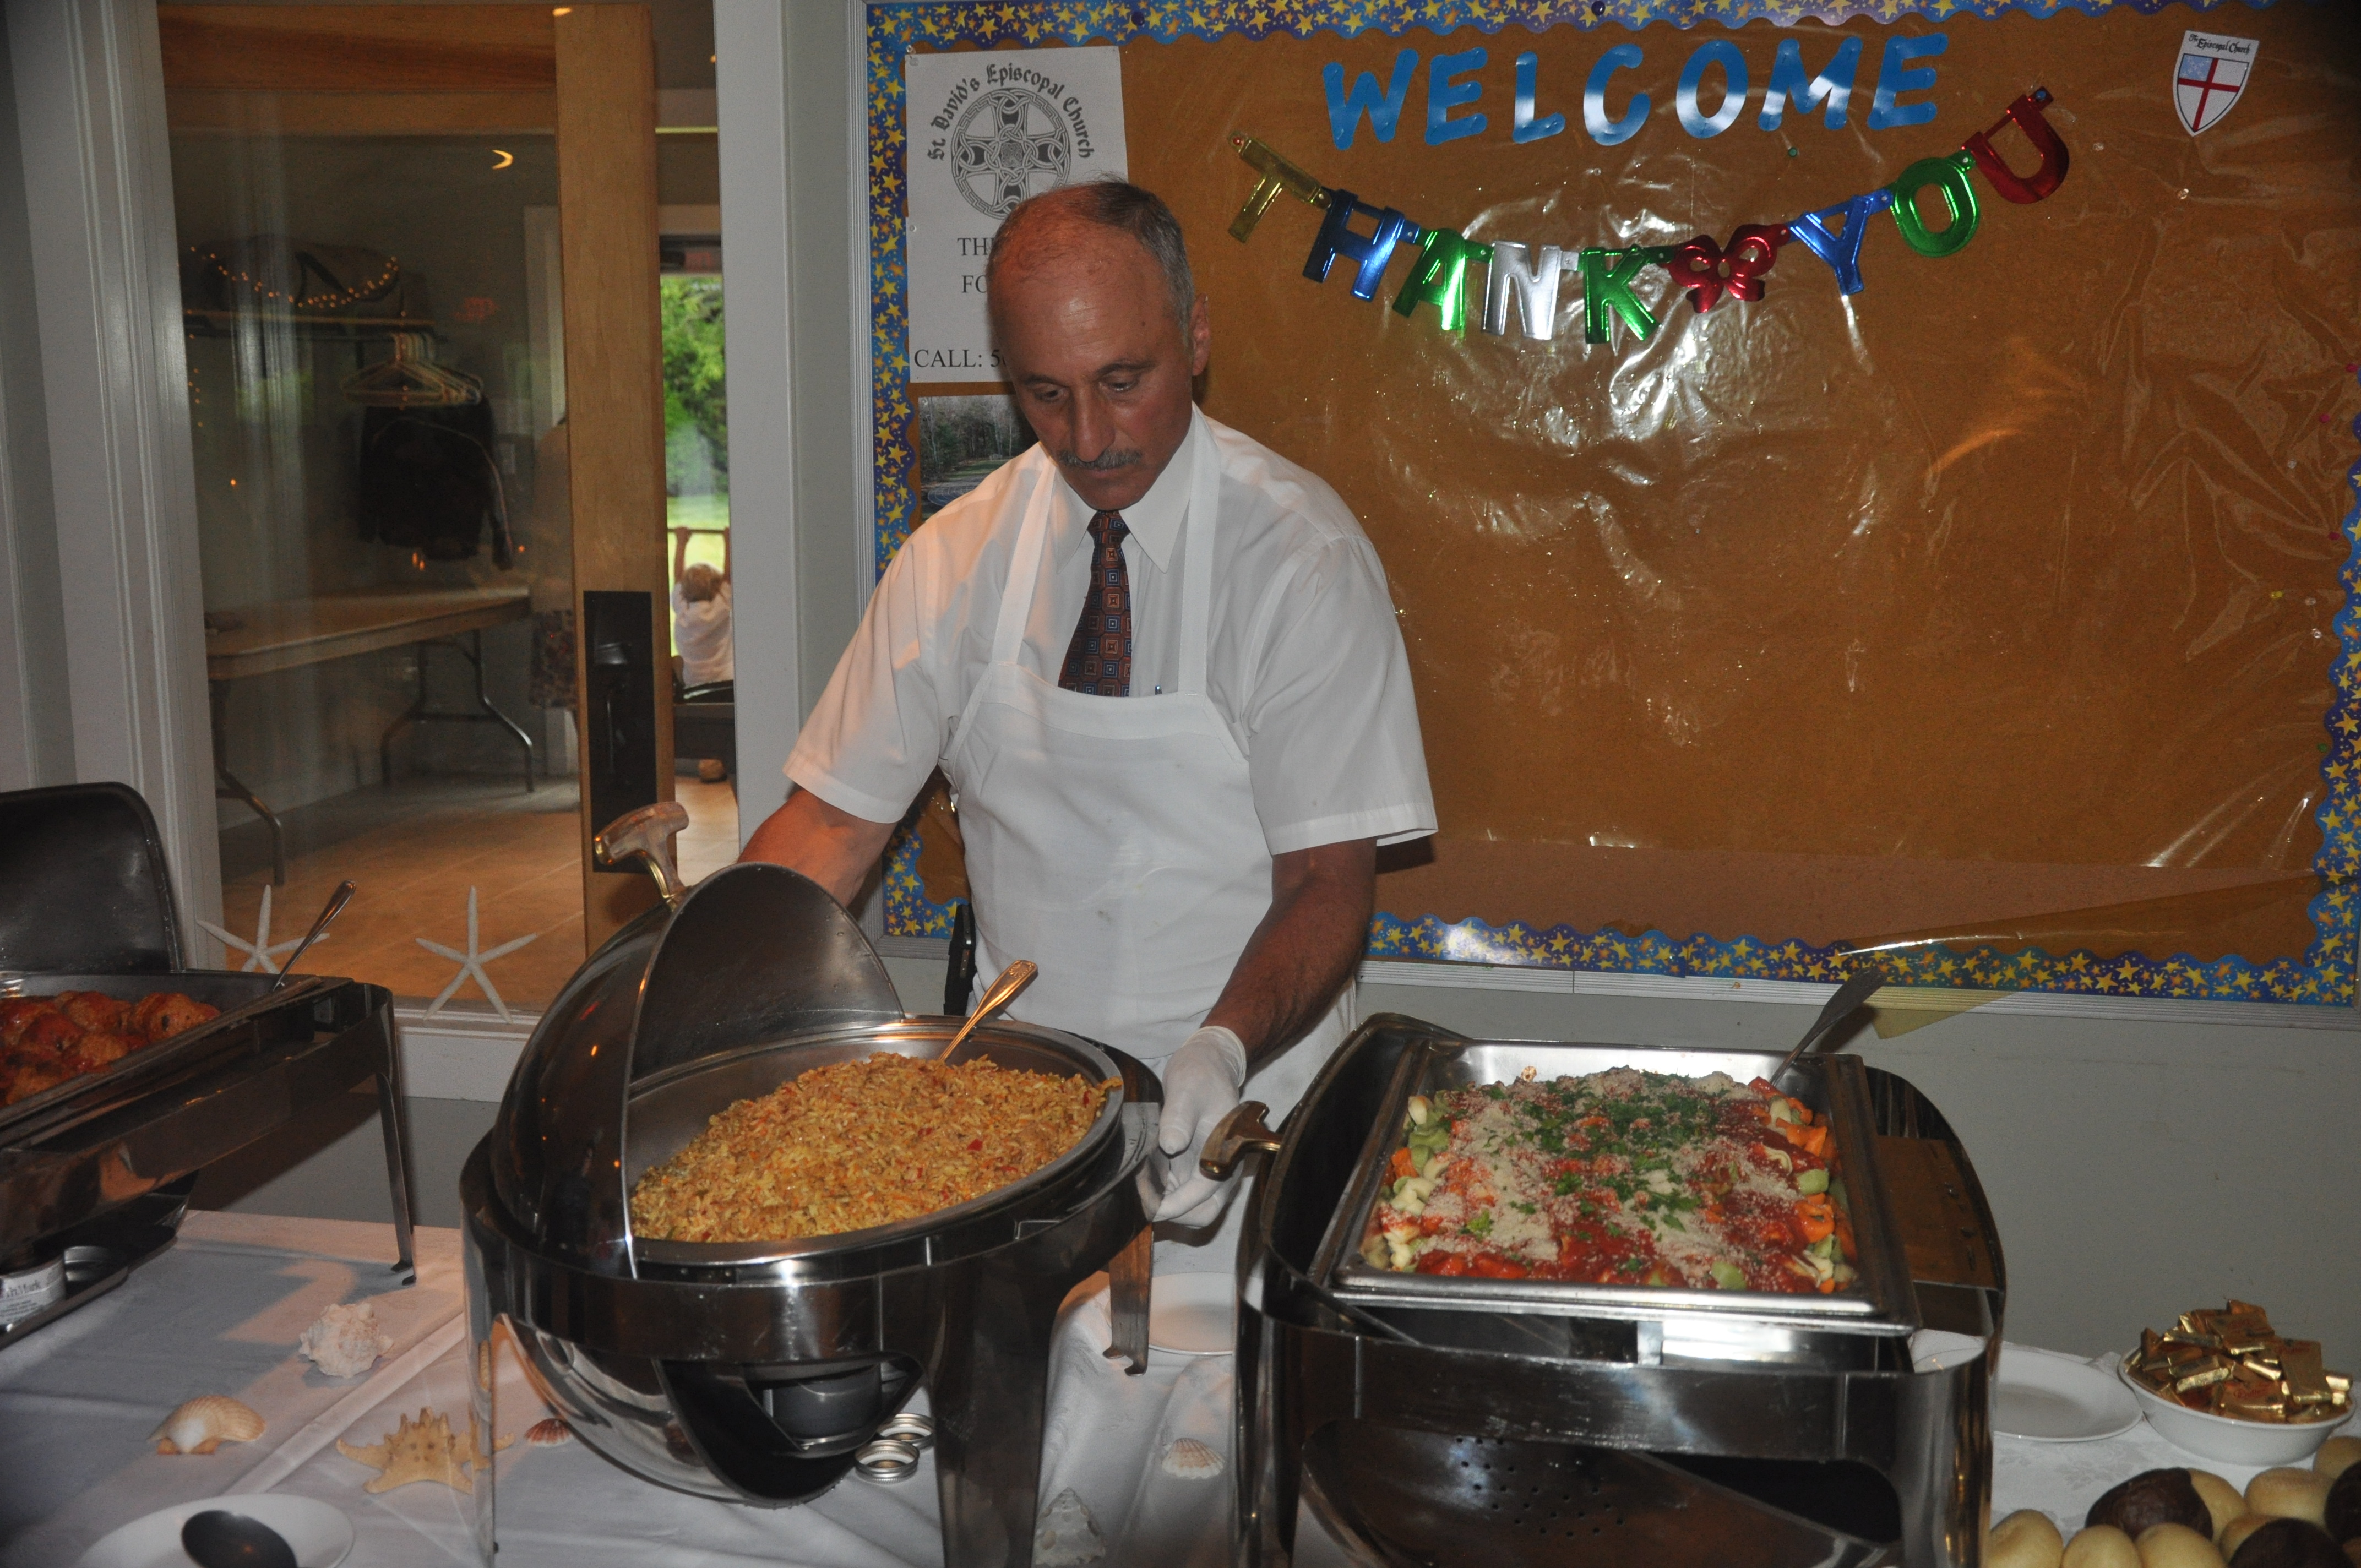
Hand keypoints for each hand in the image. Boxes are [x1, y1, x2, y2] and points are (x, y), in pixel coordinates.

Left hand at [1151, 1026, 1247, 1224]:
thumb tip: (1171, 1144)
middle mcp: (1221, 1168)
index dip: (1176, 1206)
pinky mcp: (1194, 1167)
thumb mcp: (1186, 1090)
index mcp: (1226, 1154)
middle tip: (1144, 1201)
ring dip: (1169, 1207)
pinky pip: (1183, 1194)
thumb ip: (1179, 1117)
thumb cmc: (1200, 1076)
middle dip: (1175, 1214)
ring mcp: (1208, 1170)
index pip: (1204, 1194)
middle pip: (1204, 1212)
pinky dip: (1165, 1195)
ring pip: (1194, 1208)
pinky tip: (1145, 1181)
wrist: (1206, 1065)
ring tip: (1142, 1190)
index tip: (1149, 1206)